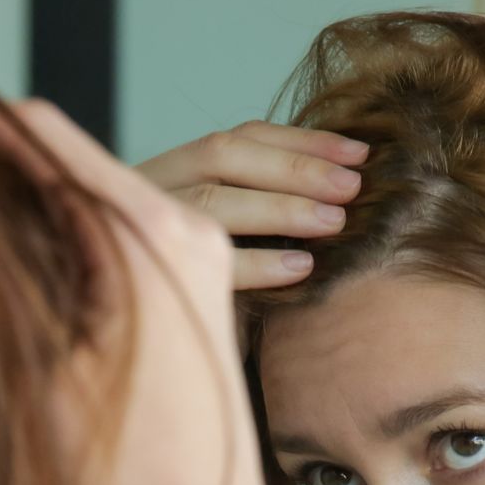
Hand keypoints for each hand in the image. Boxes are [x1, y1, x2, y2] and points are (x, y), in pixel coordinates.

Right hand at [0, 100, 292, 484]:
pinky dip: (69, 237)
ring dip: (32, 200)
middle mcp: (185, 227)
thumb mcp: (34, 370)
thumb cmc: (124, 478)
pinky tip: (18, 262)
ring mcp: (201, 256)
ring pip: (94, 194)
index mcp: (145, 233)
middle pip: (69, 158)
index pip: (42, 136)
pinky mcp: (201, 289)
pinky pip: (121, 232)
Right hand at [137, 122, 368, 289]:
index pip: (238, 138)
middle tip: (353, 187)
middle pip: (223, 156)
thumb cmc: (190, 292)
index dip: (300, 141)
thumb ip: (254, 205)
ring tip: (334, 222)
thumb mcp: (221, 236)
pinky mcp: (142, 274)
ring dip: (281, 209)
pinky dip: (257, 263)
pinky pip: (205, 261)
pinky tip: (300, 269)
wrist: (126, 346)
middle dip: (295, 168)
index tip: (358, 152)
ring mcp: (136, 227)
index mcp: (169, 170)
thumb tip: (335, 186)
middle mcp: (145, 188)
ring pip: (211, 202)